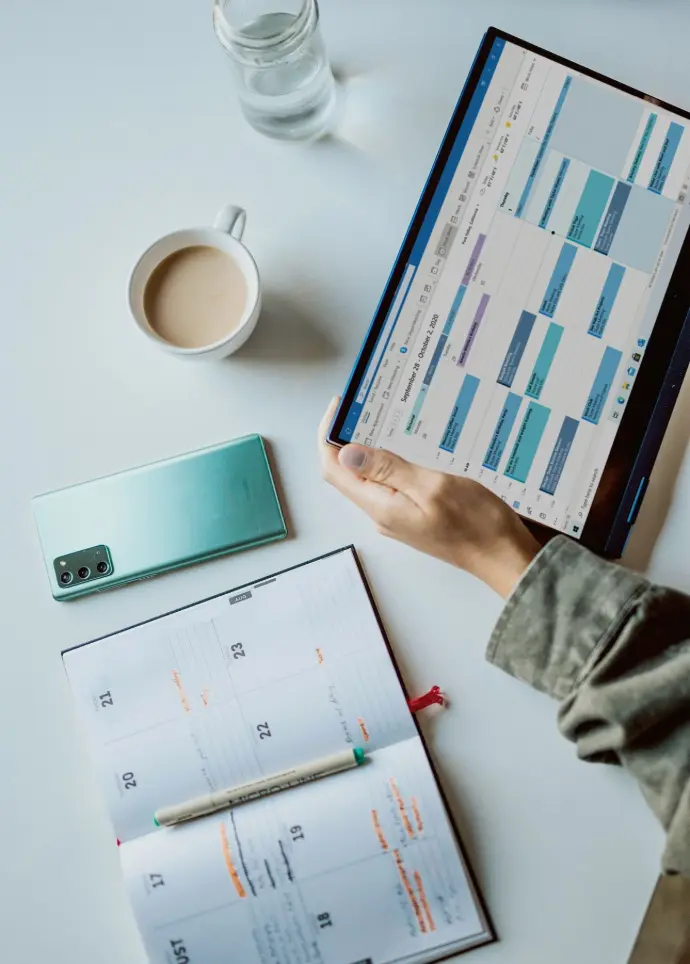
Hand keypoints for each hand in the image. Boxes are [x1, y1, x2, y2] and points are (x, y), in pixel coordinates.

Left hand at [319, 399, 539, 597]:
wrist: (503, 557)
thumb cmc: (476, 524)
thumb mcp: (432, 487)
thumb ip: (388, 470)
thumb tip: (346, 452)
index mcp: (380, 507)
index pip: (334, 469)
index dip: (328, 436)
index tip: (339, 406)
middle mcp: (382, 514)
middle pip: (347, 473)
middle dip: (347, 438)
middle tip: (364, 406)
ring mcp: (396, 517)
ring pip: (370, 478)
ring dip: (370, 449)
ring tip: (383, 419)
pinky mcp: (412, 516)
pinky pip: (390, 485)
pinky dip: (389, 463)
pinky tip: (406, 446)